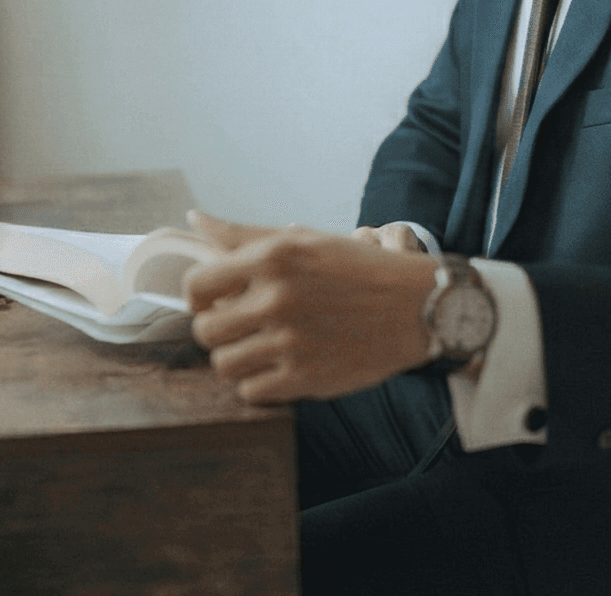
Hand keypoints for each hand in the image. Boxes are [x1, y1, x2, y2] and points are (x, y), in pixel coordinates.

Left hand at [184, 210, 437, 403]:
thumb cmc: (355, 269)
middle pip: (205, 332)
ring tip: (259, 349)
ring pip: (224, 365)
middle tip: (240, 328)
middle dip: (217, 331)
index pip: (195, 287)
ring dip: (236, 360)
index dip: (199, 299)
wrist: (416, 307)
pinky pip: (251, 392)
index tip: (216, 303)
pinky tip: (278, 367)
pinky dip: (259, 383)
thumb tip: (195, 218)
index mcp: (272, 258)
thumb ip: (244, 235)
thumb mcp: (303, 240)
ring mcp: (291, 342)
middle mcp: (278, 298)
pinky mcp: (306, 378)